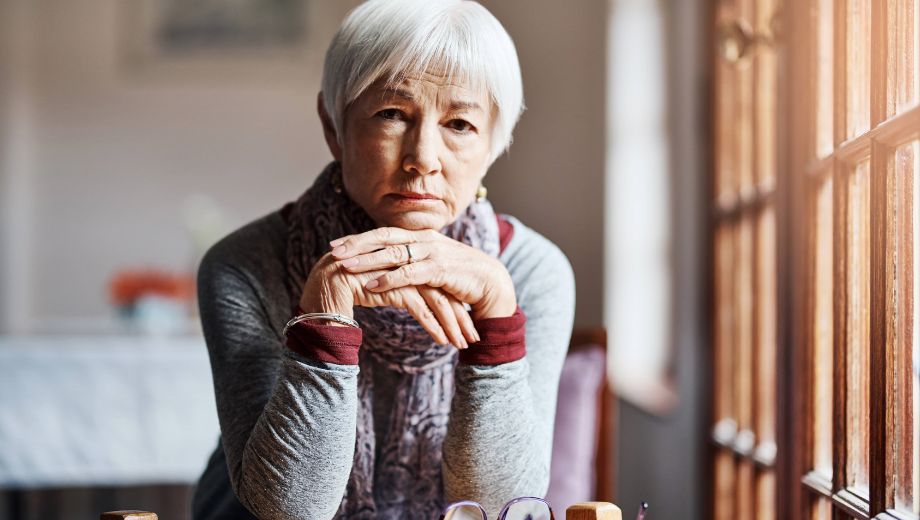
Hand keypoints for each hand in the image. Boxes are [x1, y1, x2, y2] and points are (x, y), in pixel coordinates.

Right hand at [300, 252, 477, 347]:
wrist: (321, 292)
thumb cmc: (348, 294)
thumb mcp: (380, 290)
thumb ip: (399, 289)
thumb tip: (420, 301)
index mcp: (405, 262)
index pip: (437, 284)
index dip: (453, 304)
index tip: (466, 324)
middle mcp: (405, 263)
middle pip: (441, 290)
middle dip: (458, 316)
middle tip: (472, 337)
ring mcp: (398, 273)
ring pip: (434, 298)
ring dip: (450, 323)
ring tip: (461, 344)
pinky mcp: (390, 286)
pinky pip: (419, 307)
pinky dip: (433, 325)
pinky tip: (443, 340)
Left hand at [329, 227, 516, 320]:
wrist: (488, 282)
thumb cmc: (456, 276)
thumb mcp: (429, 265)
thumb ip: (409, 262)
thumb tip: (382, 267)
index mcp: (419, 236)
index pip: (383, 233)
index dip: (359, 238)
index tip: (335, 244)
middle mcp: (424, 239)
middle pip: (384, 237)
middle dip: (357, 244)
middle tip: (333, 251)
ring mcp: (433, 252)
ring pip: (393, 253)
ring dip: (367, 261)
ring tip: (345, 267)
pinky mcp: (440, 269)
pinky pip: (409, 273)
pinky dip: (389, 279)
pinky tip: (371, 286)